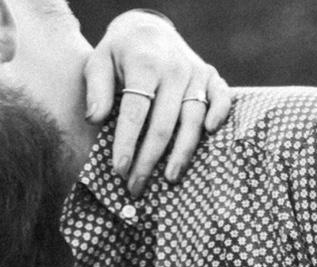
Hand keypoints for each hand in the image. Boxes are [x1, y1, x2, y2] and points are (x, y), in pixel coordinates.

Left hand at [84, 10, 231, 193]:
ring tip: (170, 179)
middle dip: (149, 160)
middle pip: (163, 124)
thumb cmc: (119, 53)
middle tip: (136, 187)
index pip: (136, 111)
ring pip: (192, 119)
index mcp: (144, 64)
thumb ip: (96, 89)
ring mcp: (195, 72)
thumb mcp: (98, 61)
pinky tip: (210, 133)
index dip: (127, 143)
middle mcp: (174, 69)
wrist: (148, 29)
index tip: (119, 170)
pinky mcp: (210, 76)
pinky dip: (220, 113)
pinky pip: (221, 96)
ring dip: (181, 153)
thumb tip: (95, 118)